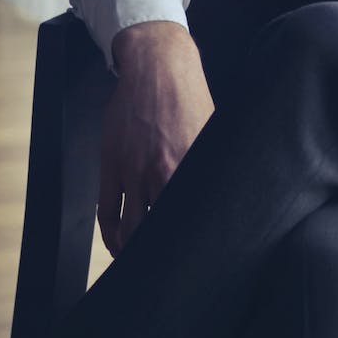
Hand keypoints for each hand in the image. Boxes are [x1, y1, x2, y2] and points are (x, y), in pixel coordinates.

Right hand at [97, 21, 213, 256]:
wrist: (156, 67)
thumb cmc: (190, 99)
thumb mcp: (211, 131)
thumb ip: (213, 165)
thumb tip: (230, 192)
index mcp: (193, 167)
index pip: (194, 219)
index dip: (196, 245)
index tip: (201, 260)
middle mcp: (164, 175)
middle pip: (161, 232)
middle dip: (165, 255)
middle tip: (171, 270)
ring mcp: (133, 173)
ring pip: (130, 230)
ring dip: (133, 252)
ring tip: (141, 263)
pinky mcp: (111, 166)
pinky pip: (107, 213)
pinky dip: (111, 235)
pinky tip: (119, 242)